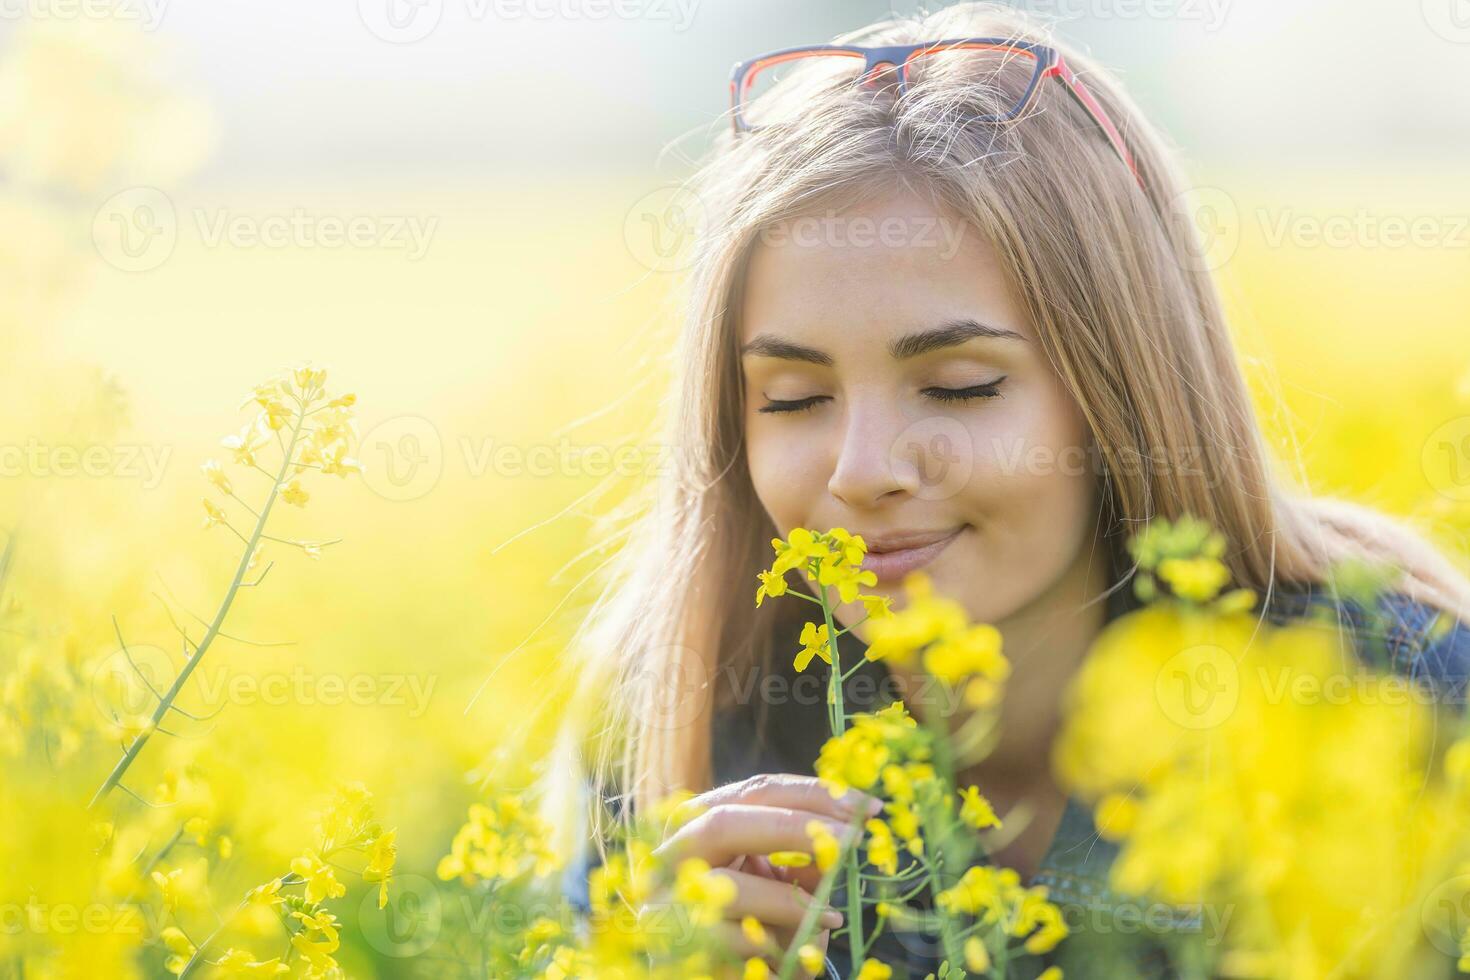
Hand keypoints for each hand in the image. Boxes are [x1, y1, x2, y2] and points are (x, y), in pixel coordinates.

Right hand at [650, 773, 880, 968]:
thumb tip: (850, 826)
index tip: (866, 807)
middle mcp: (672, 853)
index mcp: (701, 823)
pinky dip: (773, 947)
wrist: (723, 979)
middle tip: (853, 839)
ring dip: (790, 904)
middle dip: (795, 827)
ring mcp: (663, 898)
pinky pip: (729, 940)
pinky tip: (797, 958)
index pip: (756, 790)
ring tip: (832, 918)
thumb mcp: (788, 887)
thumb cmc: (760, 929)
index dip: (812, 793)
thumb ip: (809, 856)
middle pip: (725, 822)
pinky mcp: (667, 943)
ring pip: (729, 886)